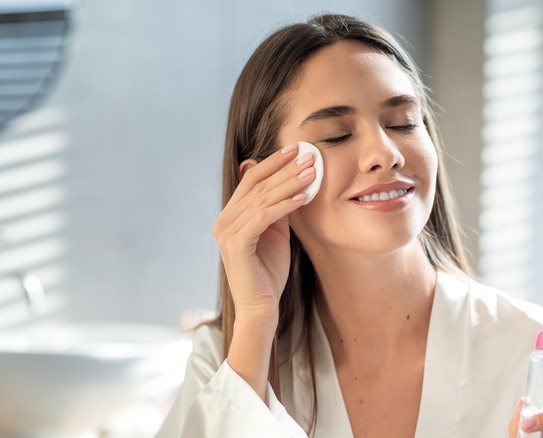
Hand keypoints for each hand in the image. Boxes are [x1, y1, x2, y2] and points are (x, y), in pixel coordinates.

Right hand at [213, 142, 315, 321]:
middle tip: (309, 156)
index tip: (296, 148)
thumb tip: (292, 182)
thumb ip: (278, 208)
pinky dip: (284, 206)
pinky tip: (303, 198)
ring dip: (289, 183)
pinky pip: (262, 217)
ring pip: (262, 199)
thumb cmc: (269, 271)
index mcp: (231, 215)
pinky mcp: (236, 244)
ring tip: (312, 172)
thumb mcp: (276, 233)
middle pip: (257, 185)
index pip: (252, 180)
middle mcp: (224, 220)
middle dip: (285, 168)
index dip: (273, 162)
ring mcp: (227, 232)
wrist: (261, 306)